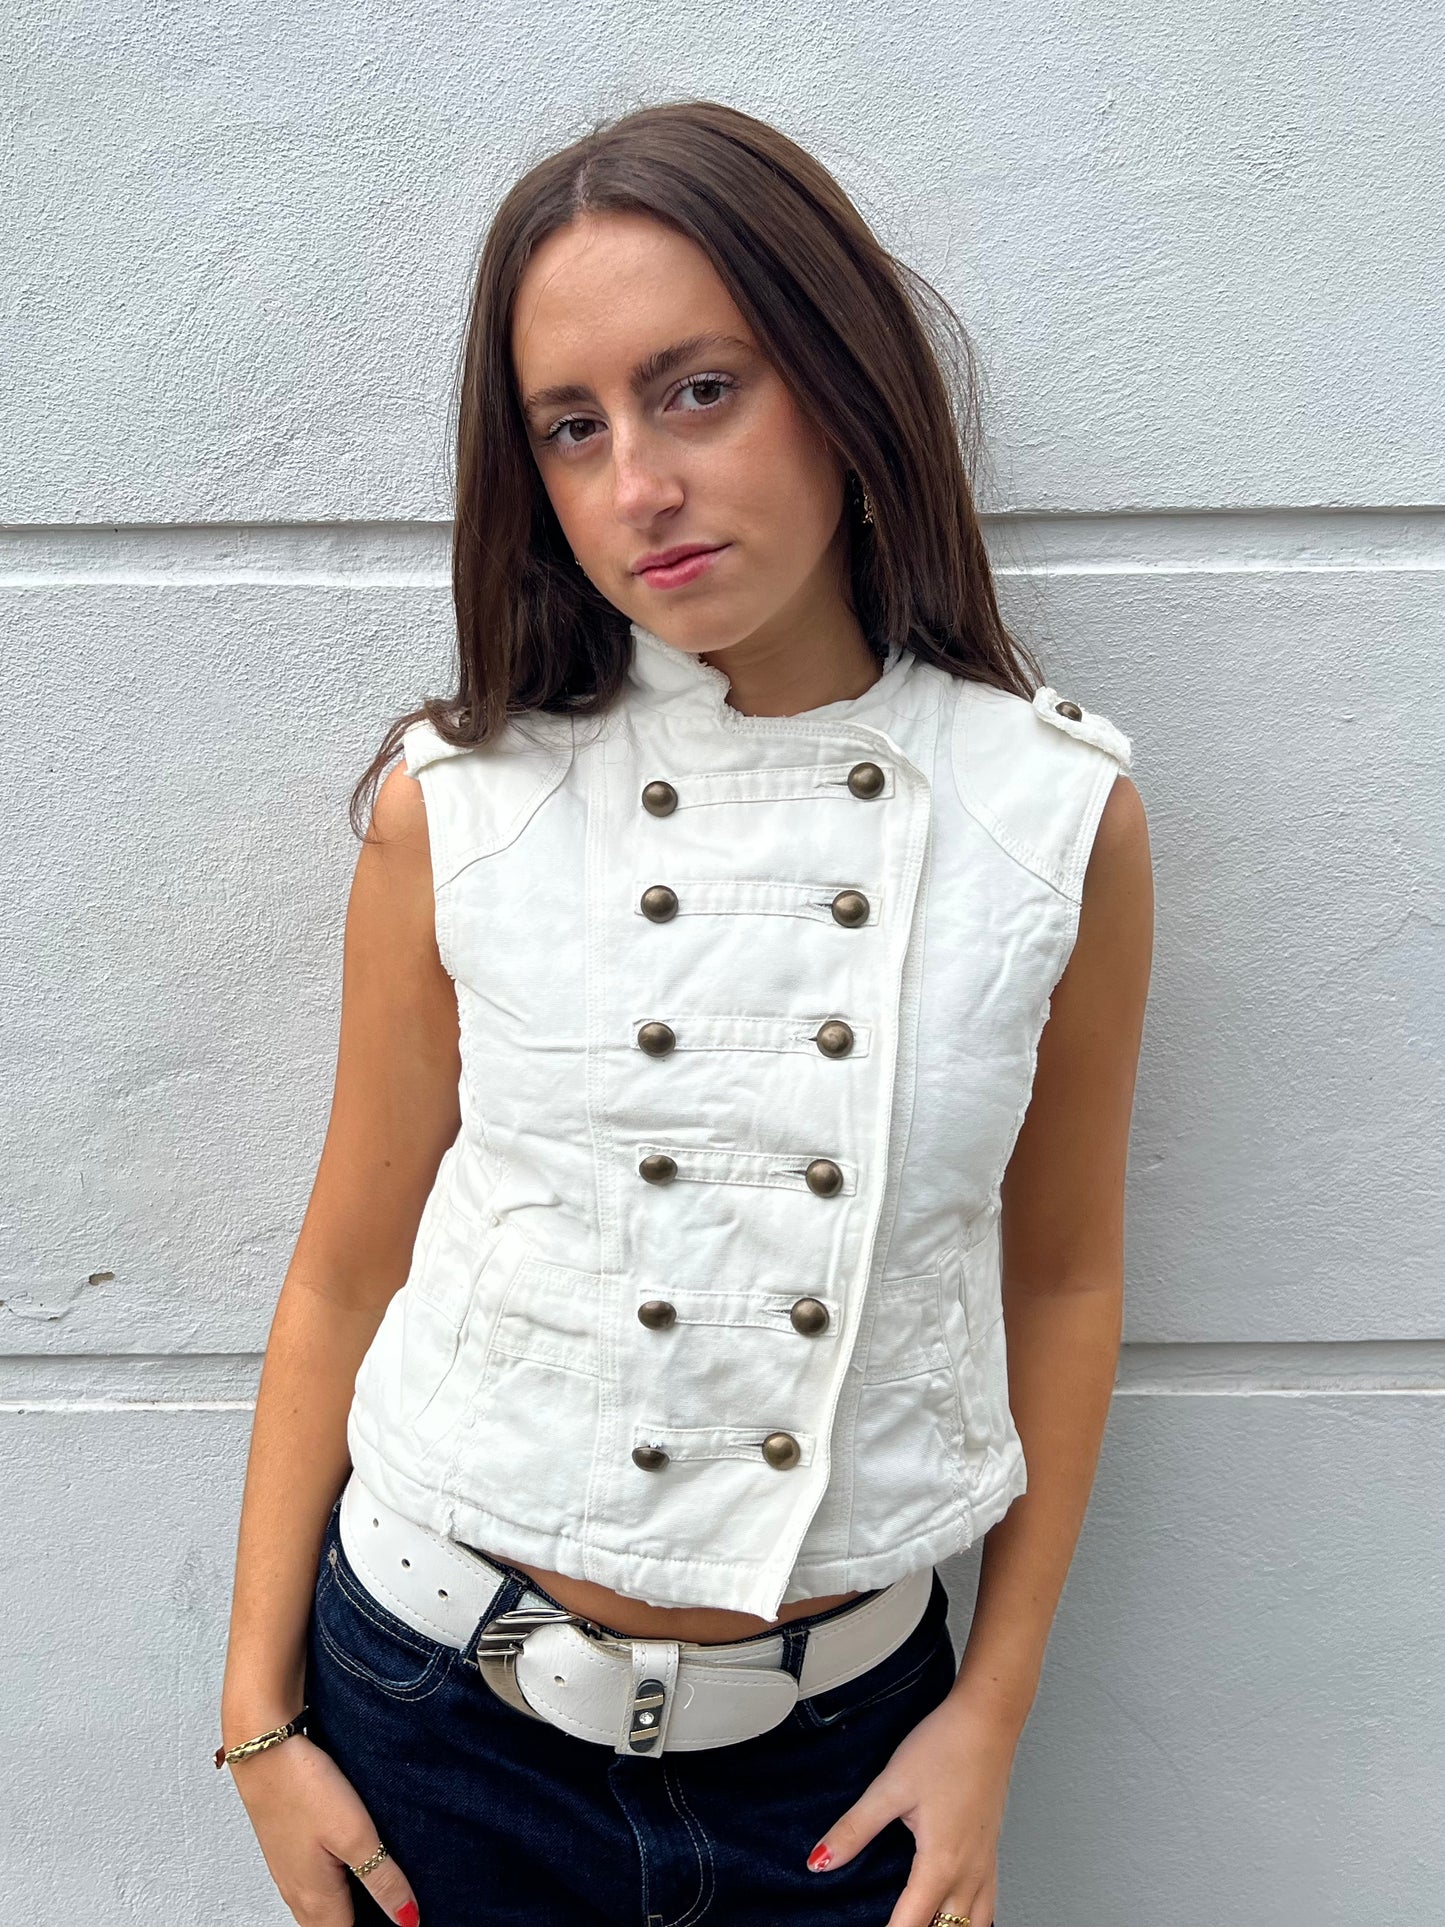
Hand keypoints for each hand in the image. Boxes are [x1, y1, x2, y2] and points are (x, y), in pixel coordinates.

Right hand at [224, 1732, 421, 1925]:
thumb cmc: (305, 1789)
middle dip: (359, 1923)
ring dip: (343, 1911)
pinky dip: (331, 1892)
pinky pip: (309, 1889)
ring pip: (317, 1912)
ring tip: (372, 1897)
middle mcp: (297, 1894)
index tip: (400, 1919)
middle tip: (389, 1910)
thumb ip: (382, 1879)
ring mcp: (287, 1874)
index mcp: (317, 1900)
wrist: (263, 1752)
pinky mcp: (285, 1852)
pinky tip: (345, 1870)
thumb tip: (408, 1920)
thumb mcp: (356, 1834)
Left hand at [804, 1687, 1020, 1926]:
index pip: (912, 1926)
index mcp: (941, 1863)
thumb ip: (855, 1829)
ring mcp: (985, 1864)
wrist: (987, 1721)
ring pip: (975, 1926)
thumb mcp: (890, 1787)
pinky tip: (955, 1912)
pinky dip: (971, 1921)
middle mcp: (969, 1872)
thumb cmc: (945, 1748)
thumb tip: (820, 1861)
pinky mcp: (992, 1851)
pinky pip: (988, 1905)